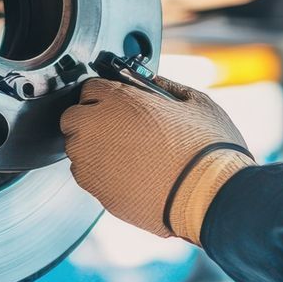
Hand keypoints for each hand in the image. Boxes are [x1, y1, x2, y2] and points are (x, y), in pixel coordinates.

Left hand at [60, 73, 253, 241]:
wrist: (209, 196)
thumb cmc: (207, 148)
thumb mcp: (194, 101)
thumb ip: (165, 88)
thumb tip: (154, 85)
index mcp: (116, 99)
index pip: (90, 88)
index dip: (107, 97)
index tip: (119, 106)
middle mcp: (94, 129)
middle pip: (73, 119)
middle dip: (91, 122)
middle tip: (121, 130)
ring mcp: (91, 164)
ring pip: (77, 151)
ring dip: (95, 150)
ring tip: (131, 157)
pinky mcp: (97, 193)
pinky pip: (90, 179)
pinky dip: (103, 176)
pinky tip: (133, 177)